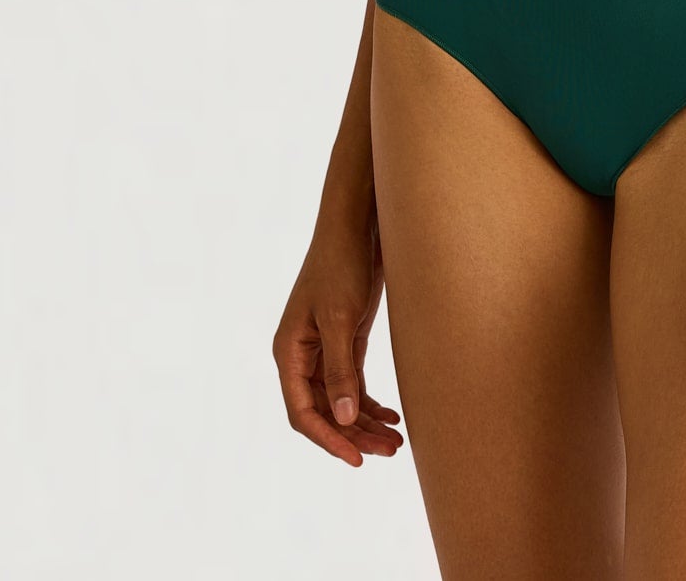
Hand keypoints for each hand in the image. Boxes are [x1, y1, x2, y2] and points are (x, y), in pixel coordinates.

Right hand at [273, 202, 404, 464]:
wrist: (357, 225)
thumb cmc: (341, 265)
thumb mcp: (341, 318)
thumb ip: (340, 369)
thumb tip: (345, 418)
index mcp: (289, 352)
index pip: (303, 412)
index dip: (329, 439)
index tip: (357, 459)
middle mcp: (302, 355)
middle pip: (324, 411)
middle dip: (354, 435)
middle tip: (389, 451)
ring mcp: (324, 349)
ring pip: (342, 400)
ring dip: (366, 423)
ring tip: (396, 442)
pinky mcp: (346, 339)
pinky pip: (353, 383)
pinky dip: (371, 402)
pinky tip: (392, 416)